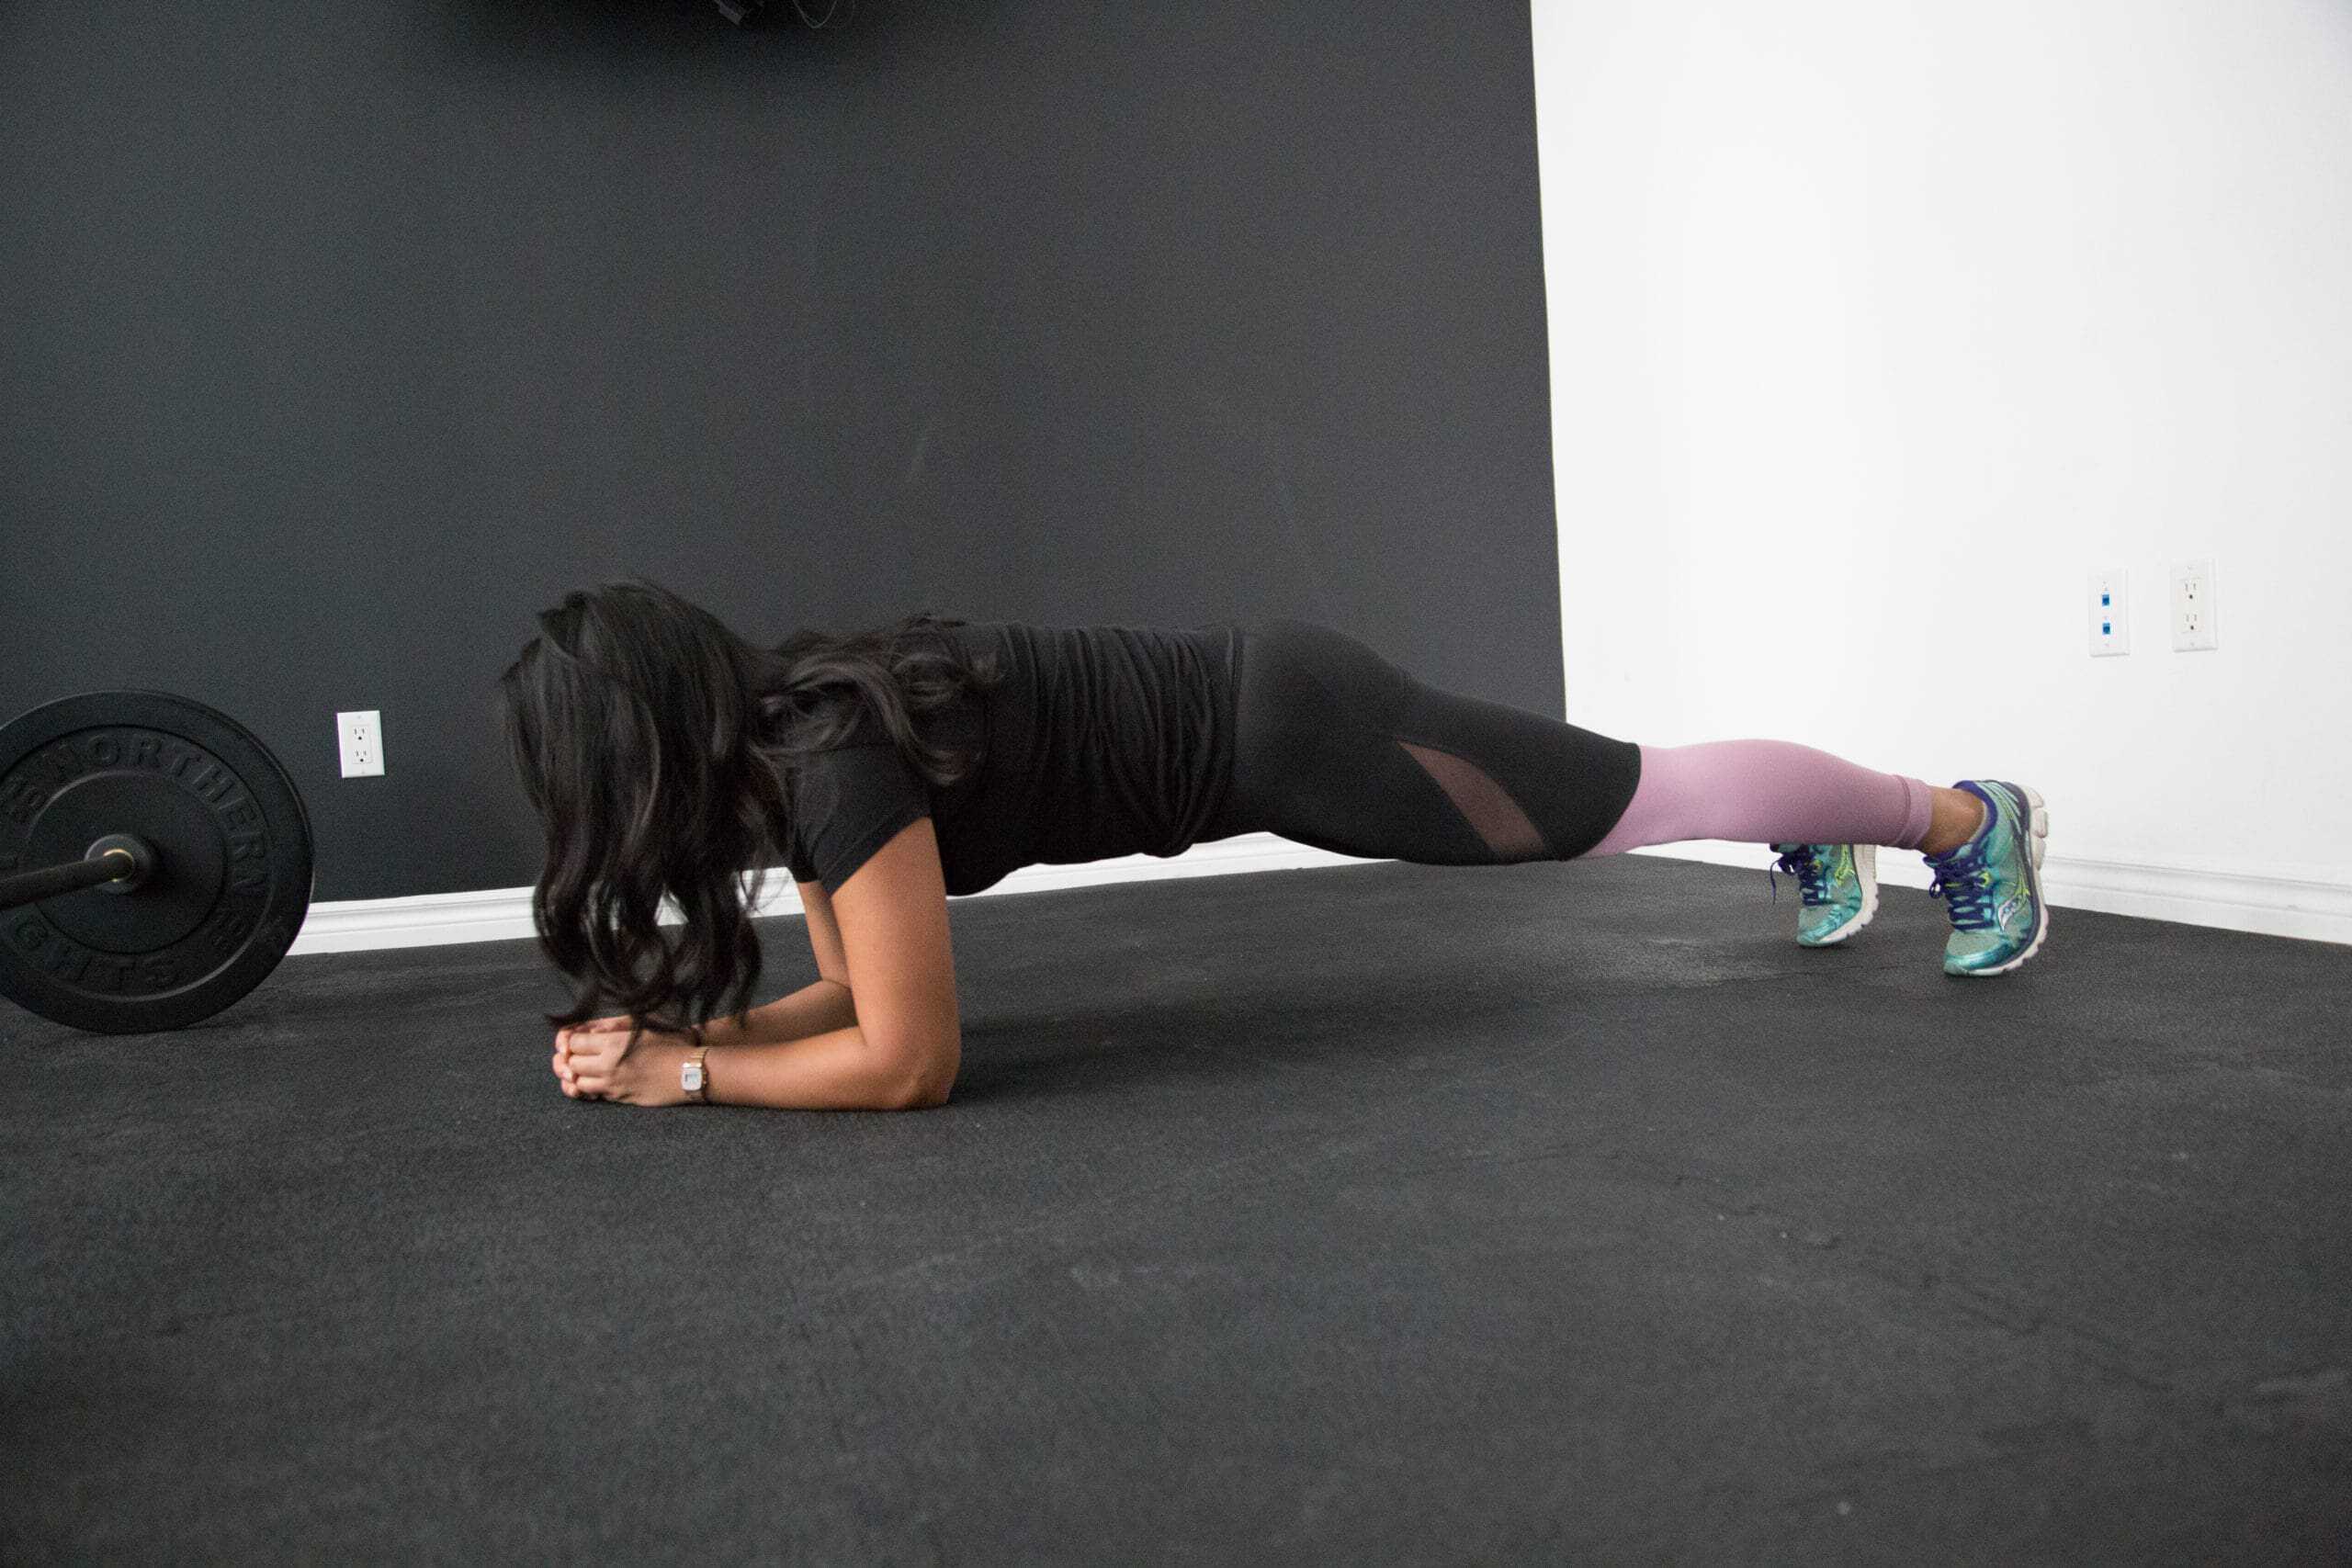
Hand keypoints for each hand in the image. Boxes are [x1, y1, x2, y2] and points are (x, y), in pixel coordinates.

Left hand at [552, 1018, 695, 1106]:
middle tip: (580, 1055)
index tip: (576, 1040)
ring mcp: (613, 1085)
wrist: (690, 1071)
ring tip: (588, 1070)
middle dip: (572, 1059)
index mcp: (612, 1044)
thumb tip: (592, 1030)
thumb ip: (615, 1028)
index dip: (571, 1041)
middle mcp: (608, 1066)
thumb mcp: (643, 1026)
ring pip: (579, 1084)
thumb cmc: (671, 1044)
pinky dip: (593, 1089)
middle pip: (572, 1064)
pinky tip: (602, 1082)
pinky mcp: (621, 1098)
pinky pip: (596, 1096)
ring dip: (580, 1076)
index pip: (573, 1043)